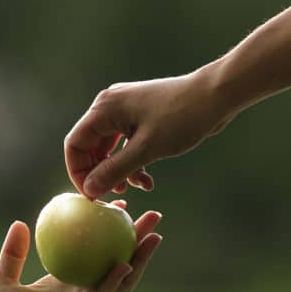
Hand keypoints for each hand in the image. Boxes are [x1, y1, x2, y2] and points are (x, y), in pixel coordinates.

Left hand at [0, 200, 162, 291]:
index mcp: (68, 278)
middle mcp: (84, 289)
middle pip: (119, 258)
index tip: (116, 205)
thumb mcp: (2, 283)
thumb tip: (20, 223)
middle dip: (138, 239)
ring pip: (123, 278)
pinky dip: (116, 279)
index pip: (95, 249)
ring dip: (141, 258)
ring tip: (155, 236)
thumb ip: (12, 255)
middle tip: (153, 216)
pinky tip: (124, 262)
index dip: (108, 227)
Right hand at [64, 69, 232, 198]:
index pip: (75, 144)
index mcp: (105, 109)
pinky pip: (125, 145)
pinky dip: (132, 163)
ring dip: (118, 171)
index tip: (91, 195)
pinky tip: (147, 180)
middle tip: (113, 195)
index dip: (78, 172)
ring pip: (109, 148)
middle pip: (89, 147)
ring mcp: (125, 111)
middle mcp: (110, 106)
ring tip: (134, 188)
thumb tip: (89, 190)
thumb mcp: (146, 149)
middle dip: (100, 173)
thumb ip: (115, 170)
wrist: (216, 96)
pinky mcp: (140, 117)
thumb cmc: (181, 118)